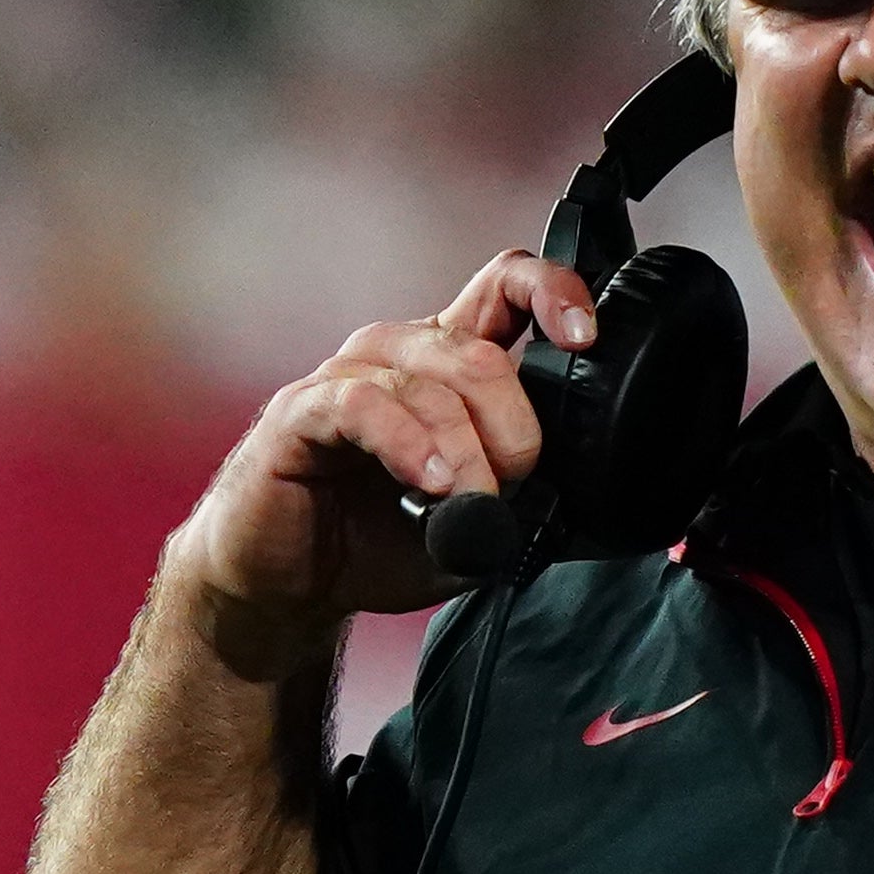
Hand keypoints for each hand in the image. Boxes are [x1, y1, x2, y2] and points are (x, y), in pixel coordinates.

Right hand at [164, 249, 595, 680]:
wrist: (287, 586)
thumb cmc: (374, 544)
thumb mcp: (474, 528)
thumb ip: (521, 502)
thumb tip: (569, 496)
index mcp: (446, 363)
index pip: (506, 287)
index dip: (553, 293)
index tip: (585, 339)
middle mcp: (398, 354)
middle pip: (480, 354)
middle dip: (515, 430)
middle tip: (511, 489)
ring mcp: (348, 377)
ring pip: (432, 383)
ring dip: (467, 454)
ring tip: (470, 504)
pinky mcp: (302, 411)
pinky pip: (366, 406)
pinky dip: (410, 444)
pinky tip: (430, 483)